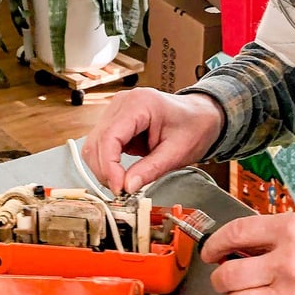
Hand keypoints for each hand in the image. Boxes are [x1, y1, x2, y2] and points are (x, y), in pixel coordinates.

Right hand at [81, 88, 224, 193]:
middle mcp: (123, 103)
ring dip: (104, 168)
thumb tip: (127, 187)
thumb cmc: (194, 126)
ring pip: (94, 145)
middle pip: (97, 142)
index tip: (119, 188)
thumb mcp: (177, 152)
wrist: (200, 115)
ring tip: (124, 183)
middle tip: (122, 191)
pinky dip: (109, 162)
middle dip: (105, 170)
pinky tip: (123, 172)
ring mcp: (117, 110)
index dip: (109, 166)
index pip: (110, 137)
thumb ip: (150, 169)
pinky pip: (102, 145)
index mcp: (140, 103)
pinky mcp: (116, 121)